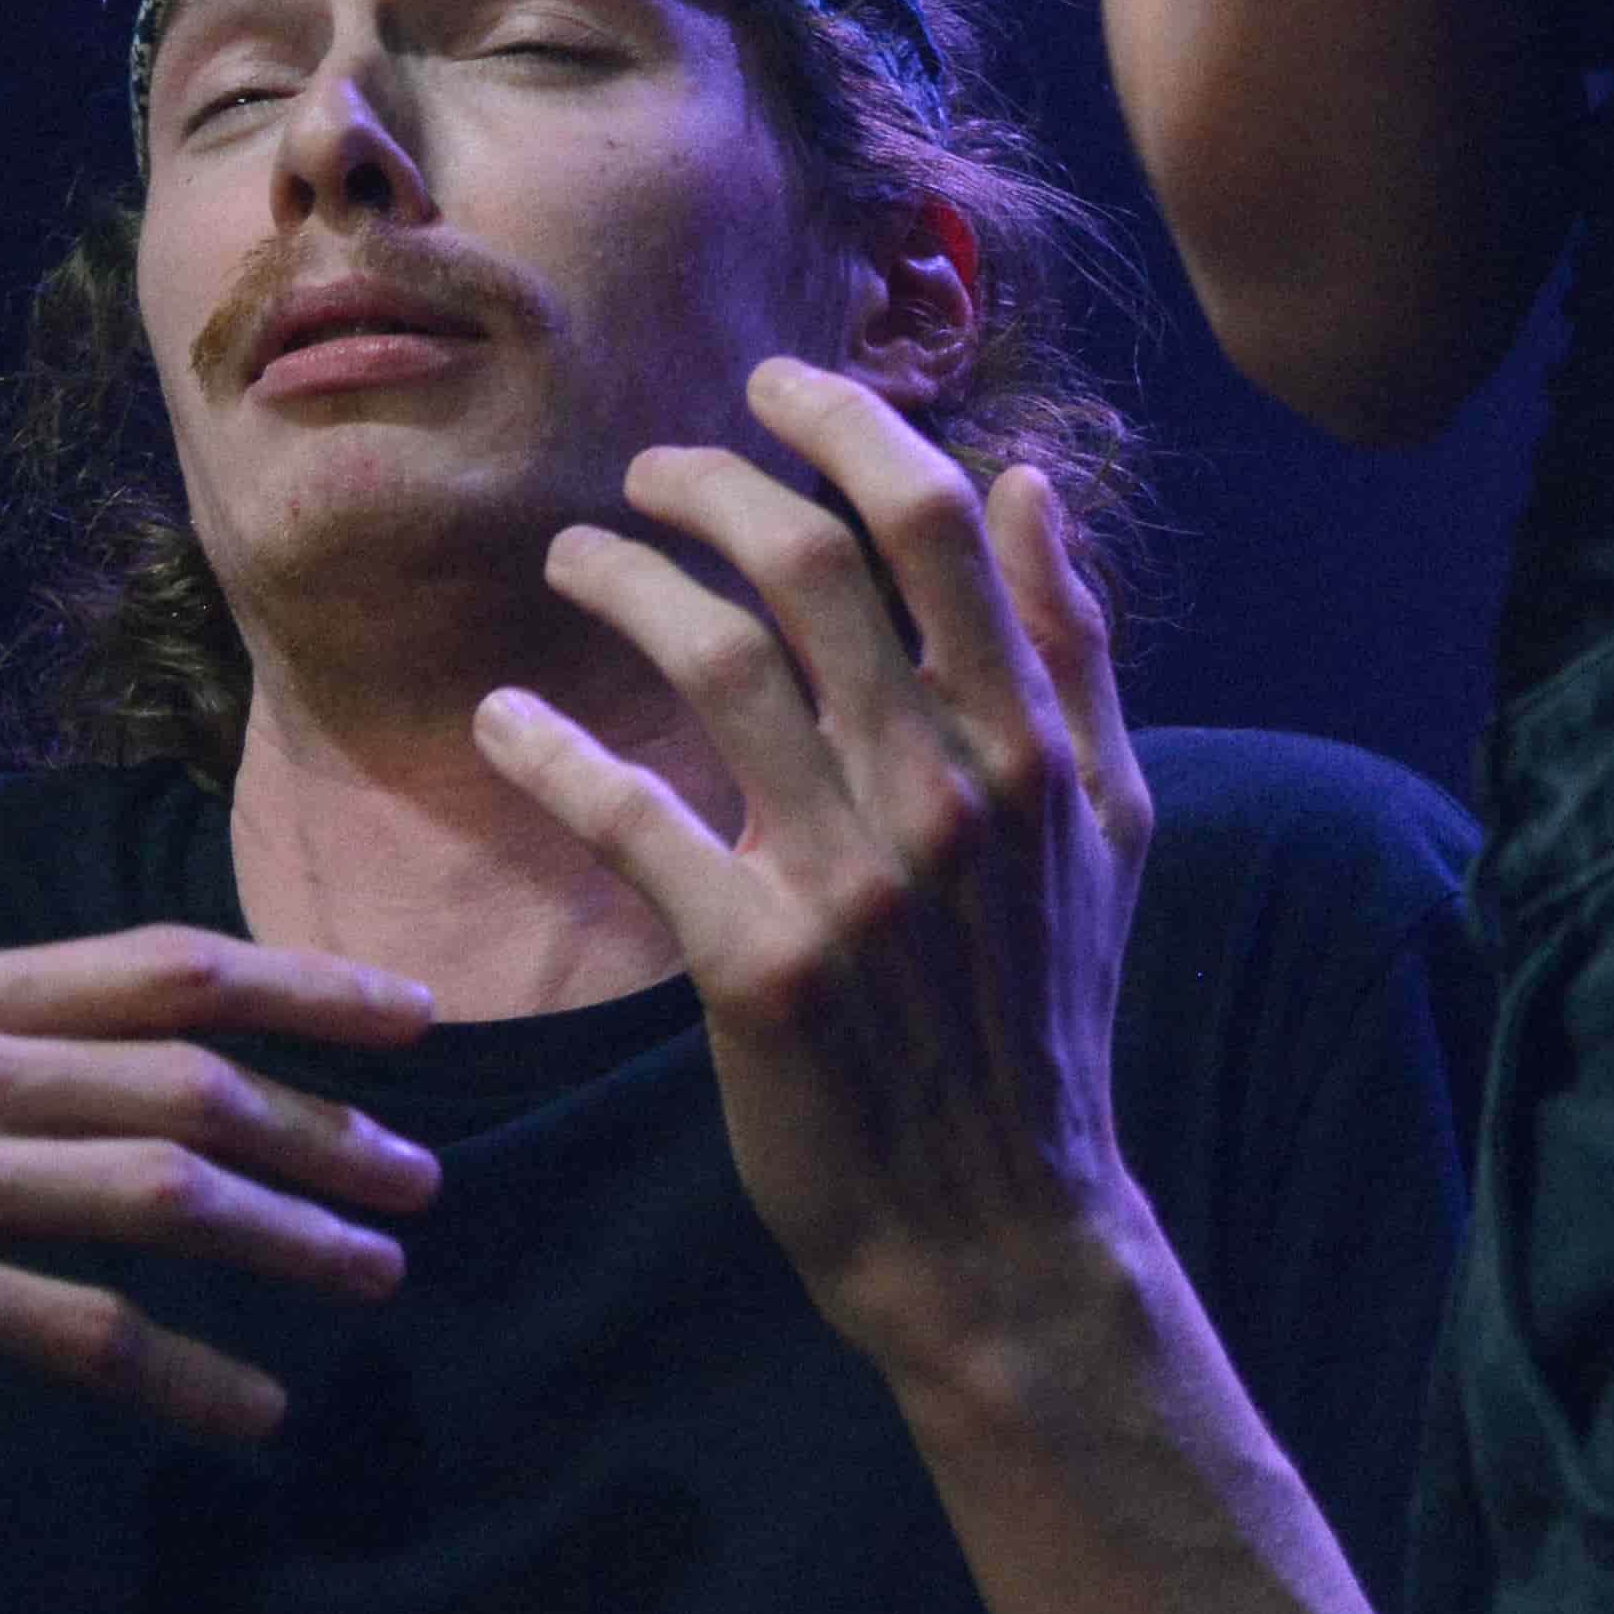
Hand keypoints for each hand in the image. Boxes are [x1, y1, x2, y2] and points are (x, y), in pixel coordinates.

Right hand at [0, 929, 443, 1590]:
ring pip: (158, 1193)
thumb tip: (147, 1082)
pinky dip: (190, 1377)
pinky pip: (89, 1334)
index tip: (412, 1020)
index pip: (156, 965)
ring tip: (377, 1279)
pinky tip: (253, 1412)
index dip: (299, 987)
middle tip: (423, 1179)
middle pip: (181, 1075)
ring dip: (290, 1241)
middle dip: (324, 1128)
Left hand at [470, 360, 1159, 1381]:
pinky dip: (555, 753)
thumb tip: (1034, 483)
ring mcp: (851, 879)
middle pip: (810, 564)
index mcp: (1032, 746)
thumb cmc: (1043, 1016)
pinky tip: (506, 720)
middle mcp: (947, 793)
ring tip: (574, 563)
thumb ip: (1074, 650)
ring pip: (716, 663)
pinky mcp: (756, 966)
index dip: (845, 425)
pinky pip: (633, 819)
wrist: (998, 1227)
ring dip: (624, 584)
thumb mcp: (1107, 827)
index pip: (936, 524)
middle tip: (653, 472)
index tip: (775, 385)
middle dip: (712, 483)